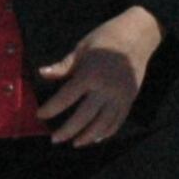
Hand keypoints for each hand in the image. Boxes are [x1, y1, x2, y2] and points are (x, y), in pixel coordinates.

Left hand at [35, 8, 161, 147]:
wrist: (138, 35)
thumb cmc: (106, 38)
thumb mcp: (82, 48)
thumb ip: (64, 66)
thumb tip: (42, 73)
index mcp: (90, 74)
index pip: (66, 97)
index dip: (51, 109)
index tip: (40, 115)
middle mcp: (106, 88)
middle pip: (84, 117)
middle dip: (67, 130)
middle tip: (55, 139)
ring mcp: (120, 96)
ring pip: (102, 124)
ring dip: (87, 136)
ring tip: (75, 143)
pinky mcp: (130, 99)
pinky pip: (118, 121)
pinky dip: (106, 132)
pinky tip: (96, 138)